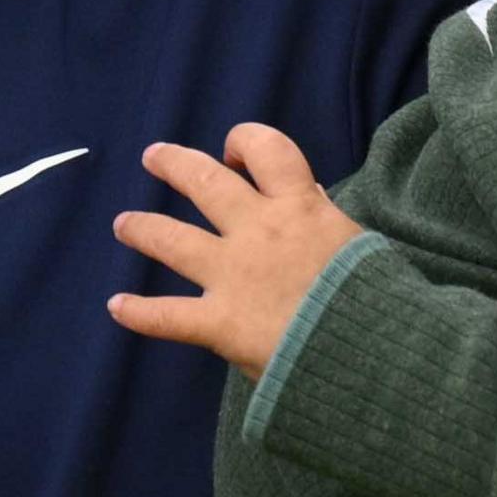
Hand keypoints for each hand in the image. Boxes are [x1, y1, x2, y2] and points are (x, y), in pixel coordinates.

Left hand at [105, 123, 365, 378]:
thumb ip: (328, 220)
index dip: (245, 142)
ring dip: (143, 228)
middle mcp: (257, 231)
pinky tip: (117, 307)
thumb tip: (311, 197)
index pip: (267, 151)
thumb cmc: (379, 301)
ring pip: (173, 239)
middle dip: (176, 165)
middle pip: (205, 183)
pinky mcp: (219, 322)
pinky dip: (140, 312)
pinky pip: (168, 315)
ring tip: (123, 223)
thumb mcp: (362, 245)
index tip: (235, 151)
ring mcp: (232, 276)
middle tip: (154, 157)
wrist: (370, 354)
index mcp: (299, 208)